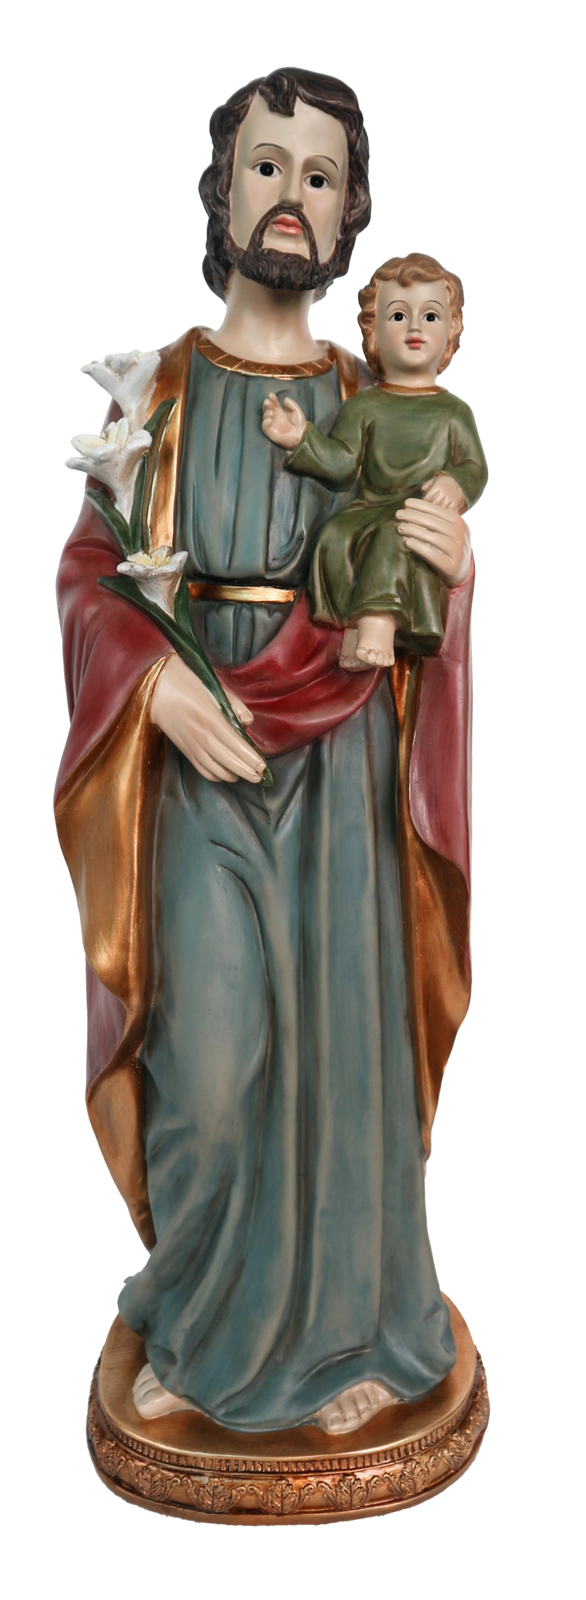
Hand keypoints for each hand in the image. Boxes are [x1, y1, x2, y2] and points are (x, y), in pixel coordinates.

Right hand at [150, 655, 265, 783]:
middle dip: (247, 772)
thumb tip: (248, 722)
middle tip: (260, 776)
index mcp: (211, 719)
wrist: (154, 689)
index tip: (263, 766)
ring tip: (248, 776)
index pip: (236, 745)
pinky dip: (217, 776)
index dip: (251, 759)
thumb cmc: (186, 683)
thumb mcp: (214, 688)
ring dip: (234, 775)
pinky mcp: (185, 751)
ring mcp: (192, 746)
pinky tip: (228, 774)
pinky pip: (204, 770)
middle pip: (229, 762)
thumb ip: (234, 705)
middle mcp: (202, 737)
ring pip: (217, 770)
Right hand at [262, 392, 306, 449]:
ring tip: (271, 412)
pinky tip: (269, 419)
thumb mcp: (297, 411)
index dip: (272, 399)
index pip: (273, 403)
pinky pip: (265, 427)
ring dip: (266, 412)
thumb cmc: (300, 424)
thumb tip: (284, 399)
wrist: (301, 436)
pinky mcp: (271, 432)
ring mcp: (272, 424)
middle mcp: (275, 417)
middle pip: (267, 408)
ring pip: (265, 416)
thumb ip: (292, 404)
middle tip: (268, 402)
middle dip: (266, 404)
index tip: (271, 395)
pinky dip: (265, 422)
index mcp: (280, 411)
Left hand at [396, 498, 471, 586]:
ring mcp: (458, 551)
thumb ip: (435, 520)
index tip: (405, 503)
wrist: (460, 571)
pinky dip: (418, 547)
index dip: (421, 505)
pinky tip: (407, 542)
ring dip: (413, 531)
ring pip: (432, 537)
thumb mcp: (447, 530)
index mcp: (460, 523)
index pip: (438, 510)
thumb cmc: (448, 547)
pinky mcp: (451, 566)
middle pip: (433, 523)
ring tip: (400, 528)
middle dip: (413, 516)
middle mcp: (461, 535)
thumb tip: (410, 507)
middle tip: (398, 515)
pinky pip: (432, 554)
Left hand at [422, 474, 466, 512]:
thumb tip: (423, 491)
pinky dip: (444, 513)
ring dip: (436, 511)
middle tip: (428, 508)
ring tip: (434, 510)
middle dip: (430, 506)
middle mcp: (445, 492)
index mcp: (437, 486)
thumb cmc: (439, 484)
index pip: (428, 497)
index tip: (424, 503)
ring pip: (441, 508)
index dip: (424, 502)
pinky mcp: (455, 503)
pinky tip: (441, 512)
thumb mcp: (432, 482)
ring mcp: (450, 498)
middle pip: (434, 503)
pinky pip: (448, 511)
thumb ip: (425, 486)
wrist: (454, 482)